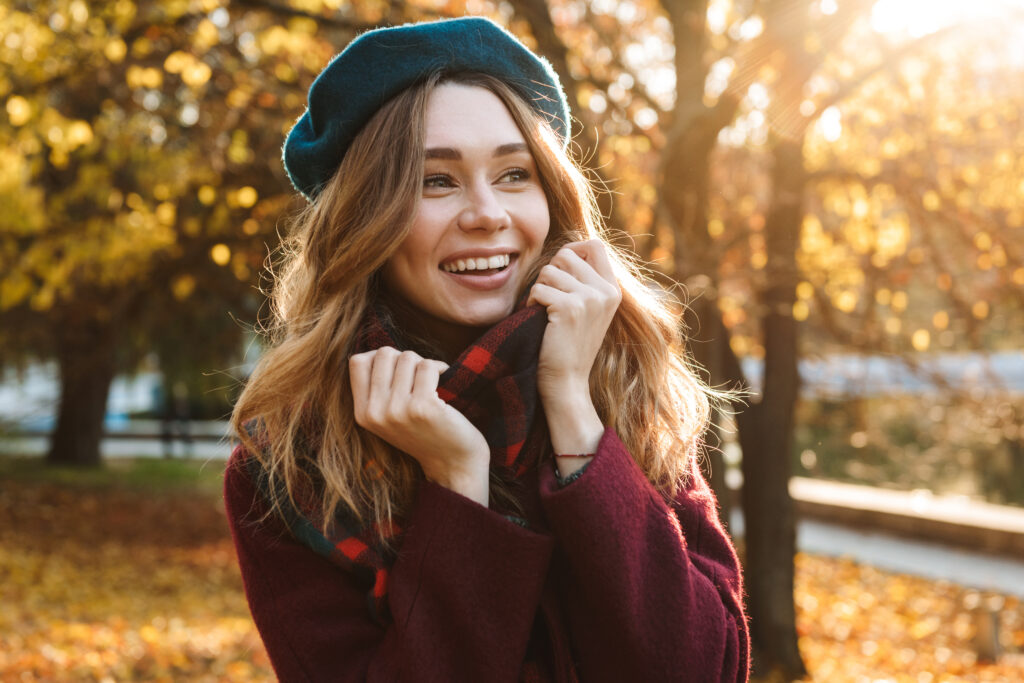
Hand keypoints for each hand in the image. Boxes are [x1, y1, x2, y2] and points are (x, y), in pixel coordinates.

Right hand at [349, 347, 489, 504]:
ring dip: (424, 364)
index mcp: (362, 414)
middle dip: (405, 358)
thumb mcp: (389, 416)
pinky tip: (445, 382)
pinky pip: (428, 366)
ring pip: (408, 357)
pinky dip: (440, 368)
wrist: (453, 463)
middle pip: (384, 354)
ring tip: (433, 383)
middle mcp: (375, 413)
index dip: (379, 357)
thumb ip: (378, 389)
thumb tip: (379, 351)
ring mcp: (397, 410)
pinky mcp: (422, 407)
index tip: (398, 370)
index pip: (357, 362)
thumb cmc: (425, 432)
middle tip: (419, 376)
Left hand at [527, 240, 621, 404]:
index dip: (572, 249)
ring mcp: (590, 299)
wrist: (567, 382)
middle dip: (550, 272)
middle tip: (547, 297)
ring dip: (539, 288)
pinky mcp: (571, 308)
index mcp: (612, 290)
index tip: (560, 270)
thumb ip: (583, 281)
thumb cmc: (569, 346)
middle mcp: (606, 292)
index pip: (595, 245)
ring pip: (550, 270)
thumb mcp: (587, 310)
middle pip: (567, 254)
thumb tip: (565, 251)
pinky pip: (539, 288)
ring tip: (543, 311)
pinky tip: (538, 319)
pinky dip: (532, 302)